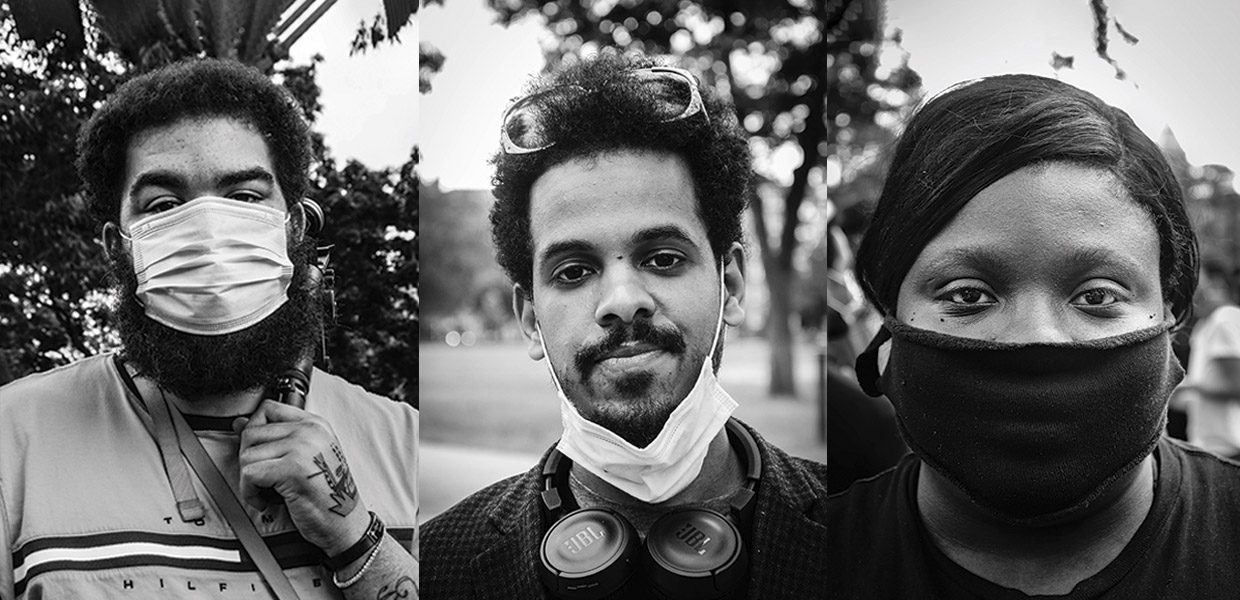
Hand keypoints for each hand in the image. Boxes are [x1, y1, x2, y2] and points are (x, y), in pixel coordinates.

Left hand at [234, 400, 368, 555]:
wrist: (346, 522)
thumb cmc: (327, 495)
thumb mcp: (304, 458)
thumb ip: (277, 438)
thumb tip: (240, 423)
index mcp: (315, 424)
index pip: (268, 409)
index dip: (254, 430)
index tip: (259, 453)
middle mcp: (309, 430)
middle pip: (251, 433)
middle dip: (249, 461)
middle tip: (264, 479)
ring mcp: (302, 447)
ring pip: (247, 455)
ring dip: (249, 481)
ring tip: (268, 492)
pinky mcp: (292, 468)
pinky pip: (249, 474)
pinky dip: (251, 493)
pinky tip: (268, 501)